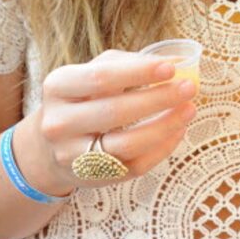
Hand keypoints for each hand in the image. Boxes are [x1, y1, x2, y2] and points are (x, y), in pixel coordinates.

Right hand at [24, 50, 197, 193]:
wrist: (50, 147)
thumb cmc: (82, 99)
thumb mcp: (92, 73)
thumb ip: (128, 64)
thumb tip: (177, 60)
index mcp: (58, 87)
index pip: (100, 78)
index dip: (138, 72)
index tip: (171, 67)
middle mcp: (59, 123)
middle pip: (114, 112)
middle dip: (158, 99)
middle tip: (189, 87)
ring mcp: (73, 155)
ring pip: (127, 144)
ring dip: (165, 126)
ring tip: (190, 109)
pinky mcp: (94, 178)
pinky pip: (135, 165)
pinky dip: (162, 148)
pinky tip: (177, 131)